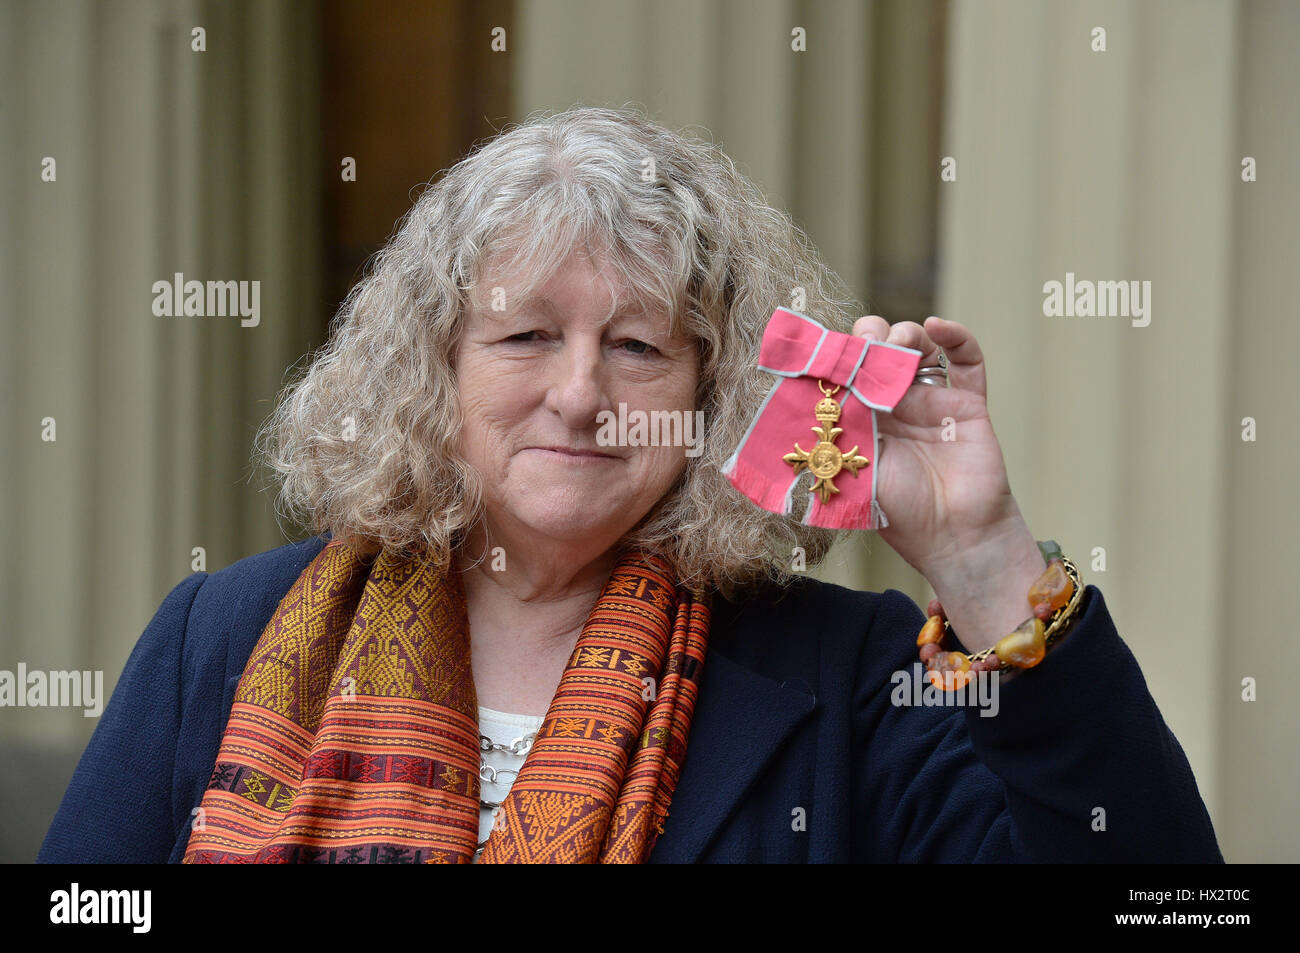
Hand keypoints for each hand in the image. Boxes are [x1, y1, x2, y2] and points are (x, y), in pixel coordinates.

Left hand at [853, 315, 1045, 653]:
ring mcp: (932, 403)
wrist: (953, 536)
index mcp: (861, 420)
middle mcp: (894, 407)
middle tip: (866, 343)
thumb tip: (806, 390)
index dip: (838, 354)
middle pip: (880, 351)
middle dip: (870, 336)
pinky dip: (956, 336)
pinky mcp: (968, 404)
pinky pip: (967, 361)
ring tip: (899, 341)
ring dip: (905, 333)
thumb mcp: (851, 467)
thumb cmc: (898, 510)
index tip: (828, 345)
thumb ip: (835, 429)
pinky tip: (937, 327)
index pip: (846, 373)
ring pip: (918, 348)